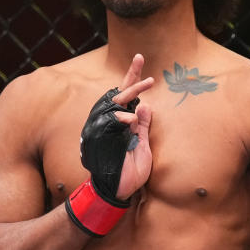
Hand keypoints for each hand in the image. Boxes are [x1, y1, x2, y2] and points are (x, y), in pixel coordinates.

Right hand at [111, 54, 152, 199]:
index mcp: (122, 123)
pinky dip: (122, 118)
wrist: (118, 191)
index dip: (133, 77)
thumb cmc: (131, 172)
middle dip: (133, 78)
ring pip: (115, 102)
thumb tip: (146, 105)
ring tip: (149, 83)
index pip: (126, 95)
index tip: (140, 57)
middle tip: (145, 65)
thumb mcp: (143, 146)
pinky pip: (110, 120)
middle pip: (119, 93)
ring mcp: (103, 128)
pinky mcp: (99, 137)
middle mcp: (111, 122)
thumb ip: (143, 126)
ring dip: (132, 91)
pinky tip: (130, 120)